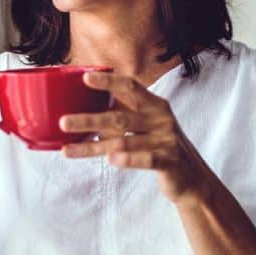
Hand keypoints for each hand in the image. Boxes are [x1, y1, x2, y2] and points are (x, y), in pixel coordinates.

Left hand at [59, 71, 211, 205]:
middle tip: (63, 123)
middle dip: (89, 120)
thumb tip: (81, 112)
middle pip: (119, 117)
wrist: (192, 177)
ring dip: (94, 147)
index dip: (108, 81)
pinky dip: (128, 159)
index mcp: (154, 105)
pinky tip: (111, 160)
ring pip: (124, 142)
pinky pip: (145, 159)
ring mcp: (166, 139)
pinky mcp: (170, 161)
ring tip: (70, 150)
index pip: (130, 87)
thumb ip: (121, 116)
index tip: (85, 77)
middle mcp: (161, 118)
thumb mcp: (145, 126)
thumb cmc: (160, 147)